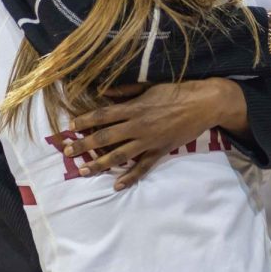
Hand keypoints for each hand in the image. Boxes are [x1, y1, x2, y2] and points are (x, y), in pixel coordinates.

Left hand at [63, 79, 242, 190]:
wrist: (202, 104)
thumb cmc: (175, 92)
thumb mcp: (148, 87)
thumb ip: (126, 92)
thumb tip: (105, 92)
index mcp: (133, 107)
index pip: (103, 115)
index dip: (85, 121)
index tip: (71, 127)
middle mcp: (137, 125)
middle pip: (105, 137)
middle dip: (84, 145)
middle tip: (67, 152)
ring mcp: (148, 140)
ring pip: (119, 155)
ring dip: (99, 164)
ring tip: (84, 171)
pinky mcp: (159, 151)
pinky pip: (142, 167)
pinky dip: (129, 177)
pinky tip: (116, 185)